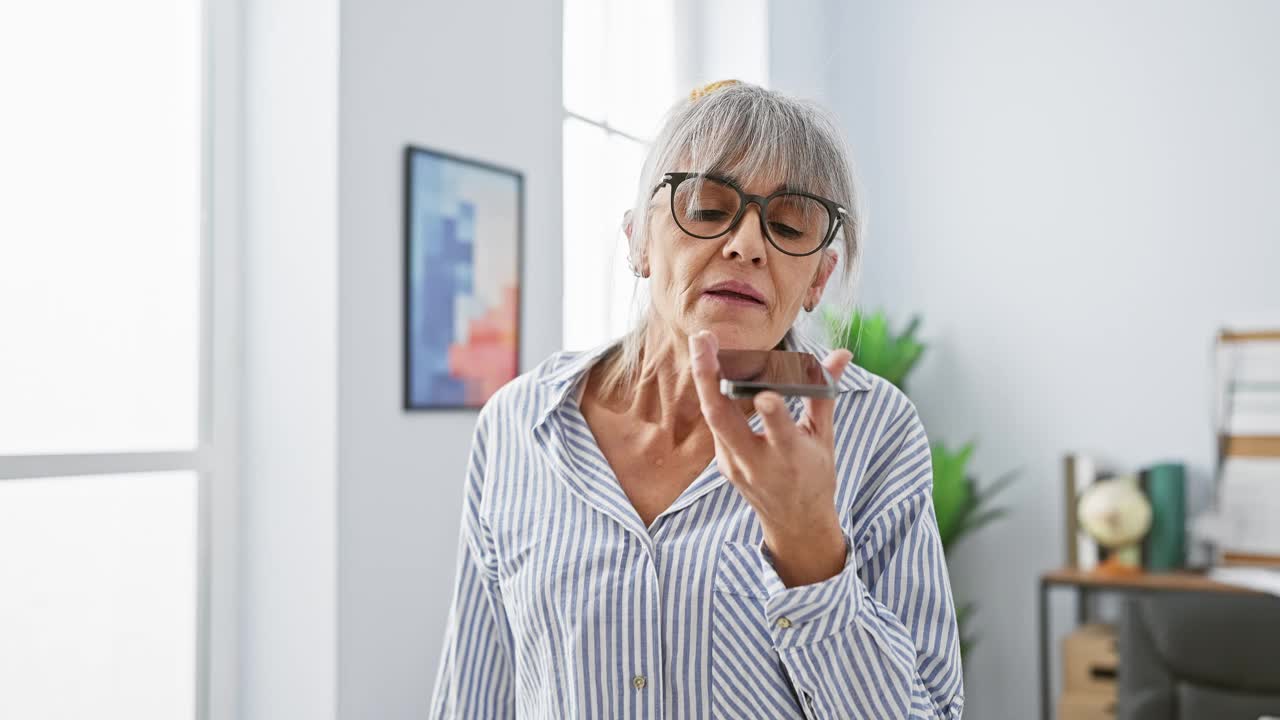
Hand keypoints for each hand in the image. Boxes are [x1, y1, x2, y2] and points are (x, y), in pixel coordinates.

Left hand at [688, 329, 853, 585]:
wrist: (795, 522)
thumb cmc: (814, 474)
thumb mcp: (824, 437)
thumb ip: (824, 391)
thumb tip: (842, 354)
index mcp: (791, 457)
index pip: (780, 433)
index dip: (773, 414)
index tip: (765, 392)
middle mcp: (757, 462)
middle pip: (723, 419)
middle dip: (710, 379)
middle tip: (704, 340)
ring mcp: (734, 464)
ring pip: (713, 418)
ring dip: (704, 379)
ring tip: (702, 343)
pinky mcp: (723, 462)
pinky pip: (715, 423)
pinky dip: (712, 393)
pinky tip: (709, 365)